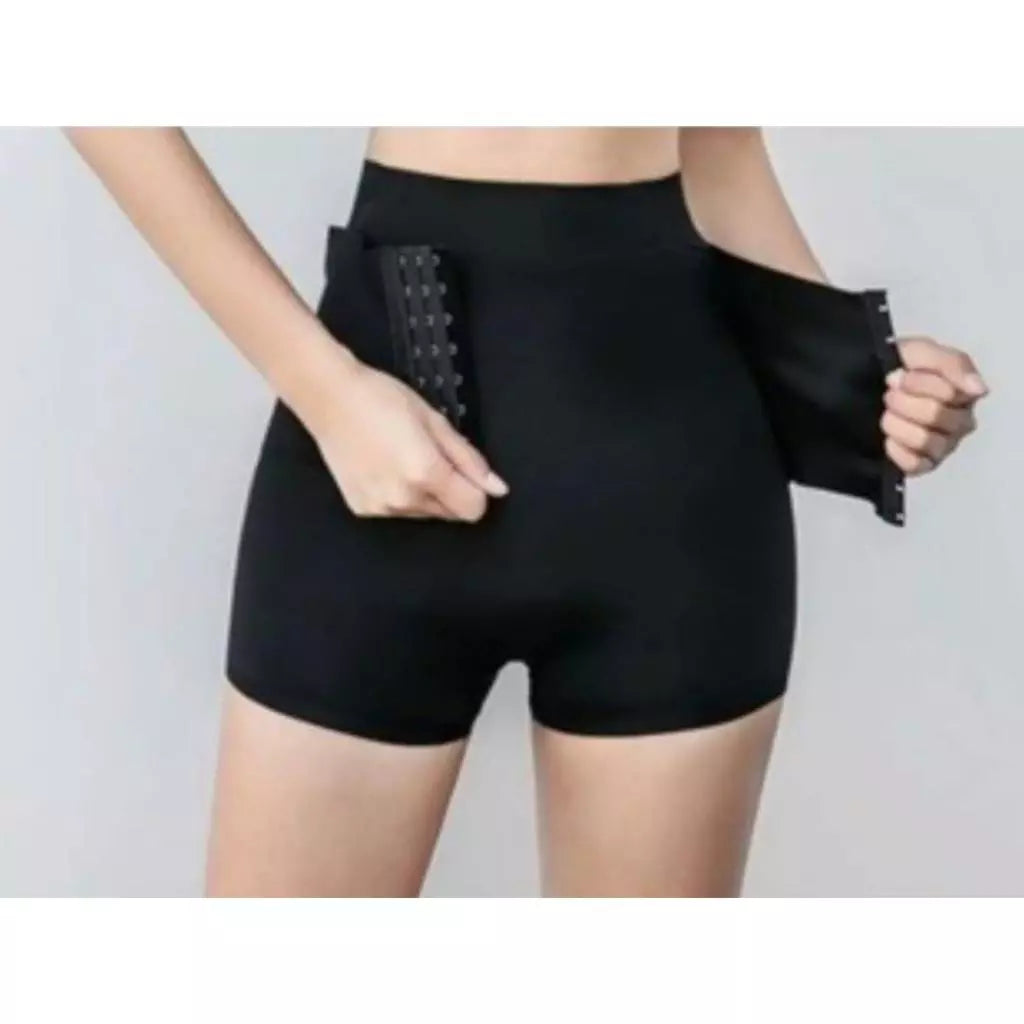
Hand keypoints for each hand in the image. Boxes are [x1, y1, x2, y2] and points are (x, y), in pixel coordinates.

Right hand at [303, 356, 507, 520]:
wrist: (329, 398)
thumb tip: (497, 488)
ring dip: (425, 494)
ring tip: (402, 457)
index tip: (465, 470)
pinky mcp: (363, 509)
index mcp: (426, 474)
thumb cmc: (382, 399)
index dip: (477, 490)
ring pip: (424, 513)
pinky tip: (383, 466)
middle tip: (429, 455)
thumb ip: (469, 459)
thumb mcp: (434, 420)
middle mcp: (404, 499)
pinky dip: (400, 495)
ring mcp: (381, 508)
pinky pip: (398, 511)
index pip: (474, 508)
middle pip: (450, 513)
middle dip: (450, 490)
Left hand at [882, 336, 988, 475]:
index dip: (918, 382)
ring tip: (886, 413)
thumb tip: (978, 389)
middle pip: (935, 415)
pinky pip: (914, 464)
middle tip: (889, 394)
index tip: (899, 375)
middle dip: (902, 401)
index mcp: (965, 393)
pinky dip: (895, 449)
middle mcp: (960, 423)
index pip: (951, 393)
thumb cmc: (899, 367)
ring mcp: (942, 447)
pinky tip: (887, 438)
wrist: (864, 384)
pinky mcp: (922, 466)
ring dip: (895, 423)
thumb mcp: (922, 351)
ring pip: (924, 440)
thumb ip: (953, 365)